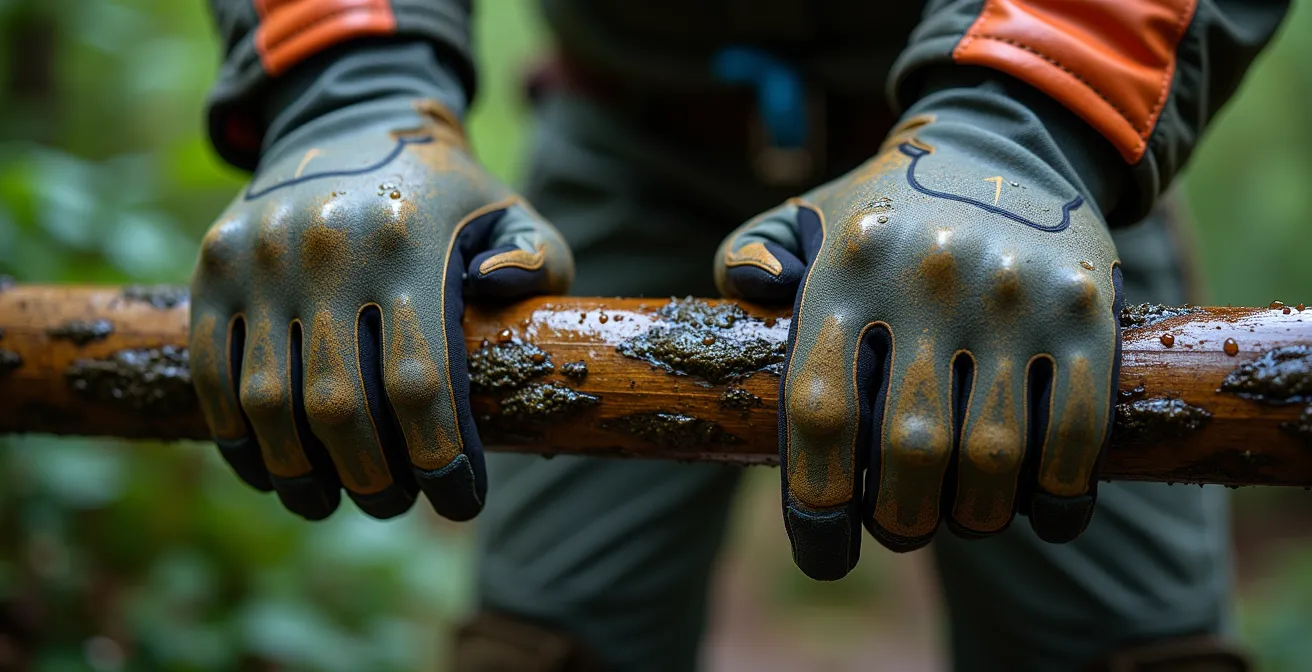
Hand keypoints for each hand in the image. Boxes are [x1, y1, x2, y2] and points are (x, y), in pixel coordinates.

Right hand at [189, 99, 571, 520]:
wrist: (349, 120)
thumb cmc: (446, 194)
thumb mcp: (511, 213)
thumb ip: (539, 261)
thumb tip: (498, 296)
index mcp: (410, 243)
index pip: (419, 383)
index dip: (439, 460)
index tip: (458, 501)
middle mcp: (328, 248)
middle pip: (339, 406)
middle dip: (370, 478)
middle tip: (392, 504)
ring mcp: (261, 256)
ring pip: (267, 400)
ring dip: (297, 473)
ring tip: (326, 502)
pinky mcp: (213, 264)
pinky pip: (211, 372)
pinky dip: (236, 437)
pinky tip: (269, 470)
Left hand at [716, 112, 1122, 579]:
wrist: (1004, 138)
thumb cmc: (887, 210)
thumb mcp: (805, 214)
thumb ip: (748, 252)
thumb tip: (747, 292)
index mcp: (846, 270)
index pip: (820, 413)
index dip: (817, 504)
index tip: (826, 550)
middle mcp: (926, 281)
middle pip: (910, 450)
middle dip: (904, 519)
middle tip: (903, 529)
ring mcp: (1012, 296)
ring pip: (993, 455)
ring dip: (976, 515)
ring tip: (965, 517)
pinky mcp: (1084, 309)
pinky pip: (1076, 431)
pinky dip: (1060, 493)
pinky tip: (1043, 510)